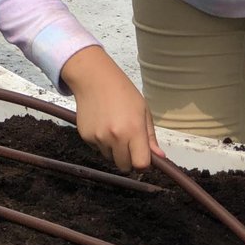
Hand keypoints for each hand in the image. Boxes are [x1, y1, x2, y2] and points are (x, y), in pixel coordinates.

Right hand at [60, 46, 163, 172]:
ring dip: (113, 150)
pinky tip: (101, 124)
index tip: (142, 155)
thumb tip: (160, 157)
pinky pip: (97, 148)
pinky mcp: (85, 136)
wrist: (93, 78)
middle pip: (124, 166)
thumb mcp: (143, 111)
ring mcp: (98, 137)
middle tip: (127, 142)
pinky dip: (100, 142)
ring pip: (110, 157)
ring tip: (112, 128)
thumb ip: (150, 137)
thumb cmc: (122, 92)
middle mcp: (115, 137)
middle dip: (128, 158)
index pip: (141, 164)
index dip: (143, 163)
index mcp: (134, 130)